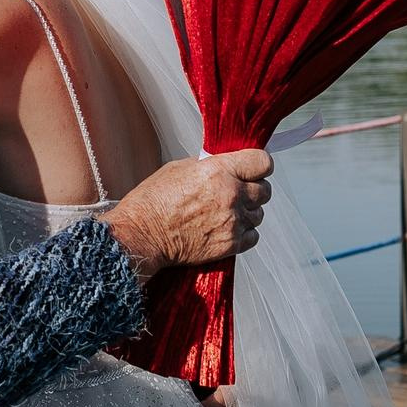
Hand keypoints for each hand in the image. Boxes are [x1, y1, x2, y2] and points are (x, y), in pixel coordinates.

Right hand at [99, 150, 272, 280]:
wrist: (141, 234)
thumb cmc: (153, 201)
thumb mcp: (179, 168)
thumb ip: (210, 166)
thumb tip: (227, 166)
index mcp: (218, 171)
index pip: (262, 162)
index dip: (260, 166)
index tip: (254, 169)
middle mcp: (230, 195)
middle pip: (265, 190)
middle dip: (254, 190)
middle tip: (238, 192)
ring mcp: (232, 221)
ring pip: (259, 215)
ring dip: (247, 213)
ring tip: (226, 213)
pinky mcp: (230, 244)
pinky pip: (253, 236)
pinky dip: (244, 233)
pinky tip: (227, 228)